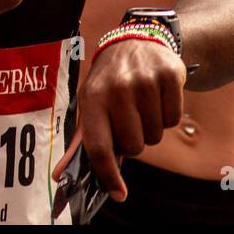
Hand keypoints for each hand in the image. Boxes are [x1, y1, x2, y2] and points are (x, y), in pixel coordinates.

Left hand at [52, 37, 185, 202]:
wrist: (136, 40)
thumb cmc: (109, 82)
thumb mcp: (90, 103)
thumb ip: (81, 142)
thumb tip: (60, 175)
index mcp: (93, 98)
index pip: (99, 147)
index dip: (108, 174)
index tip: (118, 194)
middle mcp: (118, 88)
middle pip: (134, 146)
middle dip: (134, 141)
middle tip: (129, 120)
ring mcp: (145, 80)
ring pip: (155, 135)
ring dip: (151, 128)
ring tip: (142, 105)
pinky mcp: (169, 75)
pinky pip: (173, 119)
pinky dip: (168, 116)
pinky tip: (158, 97)